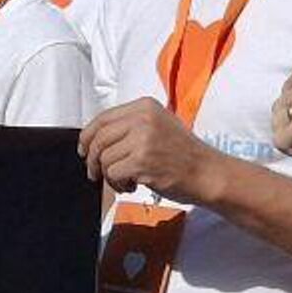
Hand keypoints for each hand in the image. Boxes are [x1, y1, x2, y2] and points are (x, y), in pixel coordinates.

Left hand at [80, 98, 220, 203]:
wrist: (207, 172)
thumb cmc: (183, 154)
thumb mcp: (159, 125)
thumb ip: (131, 126)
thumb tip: (96, 138)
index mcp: (144, 106)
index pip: (102, 118)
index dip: (88, 137)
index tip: (84, 151)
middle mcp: (142, 118)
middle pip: (99, 138)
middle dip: (92, 159)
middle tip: (95, 173)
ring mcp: (142, 139)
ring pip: (104, 158)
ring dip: (109, 175)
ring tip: (125, 181)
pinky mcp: (142, 161)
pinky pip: (113, 174)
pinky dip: (118, 184)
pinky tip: (132, 186)